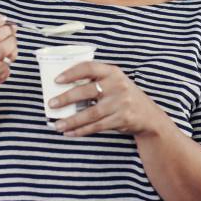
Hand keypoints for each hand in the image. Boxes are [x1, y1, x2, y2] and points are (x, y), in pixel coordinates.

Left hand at [49, 62, 168, 137]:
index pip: (89, 68)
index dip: (71, 73)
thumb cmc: (124, 97)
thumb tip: (64, 89)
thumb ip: (96, 81)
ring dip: (72, 120)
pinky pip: (97, 126)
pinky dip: (82, 130)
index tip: (57, 80)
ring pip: (91, 113)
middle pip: (87, 91)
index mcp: (113, 72)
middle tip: (51, 104)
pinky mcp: (122, 119)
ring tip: (57, 125)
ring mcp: (121, 103)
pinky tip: (70, 133)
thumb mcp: (115, 82)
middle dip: (66, 98)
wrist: (149, 116)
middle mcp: (118, 86)